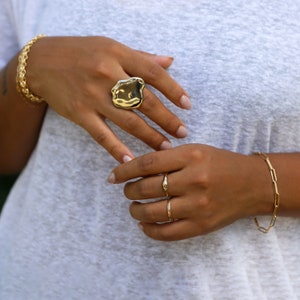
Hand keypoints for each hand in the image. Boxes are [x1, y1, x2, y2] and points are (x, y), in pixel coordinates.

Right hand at [26, 36, 190, 161]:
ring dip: (150, 137)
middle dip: (167, 119)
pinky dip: (116, 148)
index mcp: (118, 55)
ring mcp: (93, 96)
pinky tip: (131, 160)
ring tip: (166, 148)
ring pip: (128, 121)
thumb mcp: (111, 46)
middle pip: (145, 101)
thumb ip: (141, 57)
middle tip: (182, 133)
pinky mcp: (80, 114)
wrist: (41, 63)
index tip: (187, 105)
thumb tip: (170, 62)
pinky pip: (102, 135)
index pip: (153, 74)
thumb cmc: (81, 53)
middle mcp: (107, 75)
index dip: (173, 90)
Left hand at [108, 144, 272, 239]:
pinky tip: (144, 224)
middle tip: (127, 190)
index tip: (113, 176)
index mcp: (191, 156)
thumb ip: (168, 157)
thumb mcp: (196, 150)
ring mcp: (197, 206)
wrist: (253, 184)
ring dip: (135, 211)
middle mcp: (193, 181)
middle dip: (129, 190)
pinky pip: (167, 233)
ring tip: (134, 206)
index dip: (125, 170)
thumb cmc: (221, 163)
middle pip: (147, 188)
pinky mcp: (201, 226)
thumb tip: (136, 167)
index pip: (147, 164)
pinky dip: (149, 230)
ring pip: (152, 212)